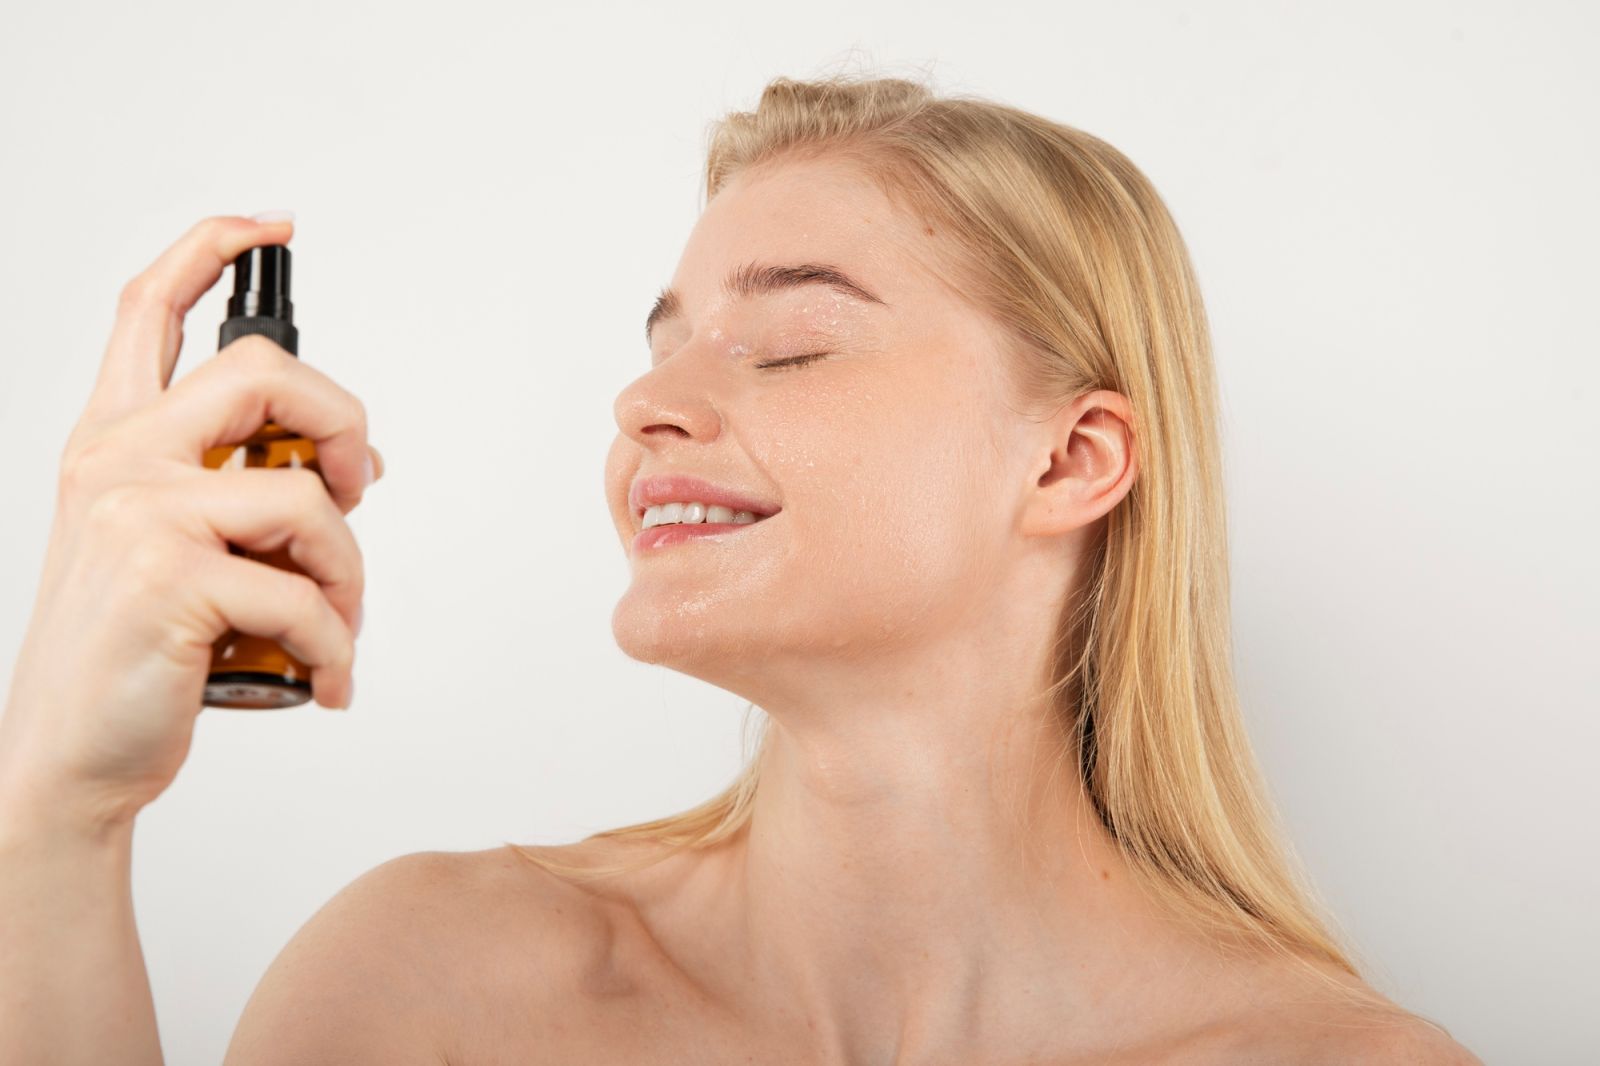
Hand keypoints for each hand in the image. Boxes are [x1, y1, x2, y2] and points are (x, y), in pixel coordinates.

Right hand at [0, 214, 381, 836]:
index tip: (270, 226)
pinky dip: (337, 645)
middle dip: (343, 424)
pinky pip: (303, 596)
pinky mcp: (169, 581)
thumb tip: (351, 467)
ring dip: (349, 571)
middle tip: (359, 489)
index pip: (151, 310)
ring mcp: (138, 515)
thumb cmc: (134, 653)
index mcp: (112, 441)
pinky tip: (329, 680)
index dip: (211, 249)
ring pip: (306, 499)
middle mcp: (116, 460)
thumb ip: (237, 492)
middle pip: (264, 374)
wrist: (70, 757)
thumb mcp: (167, 549)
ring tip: (339, 623)